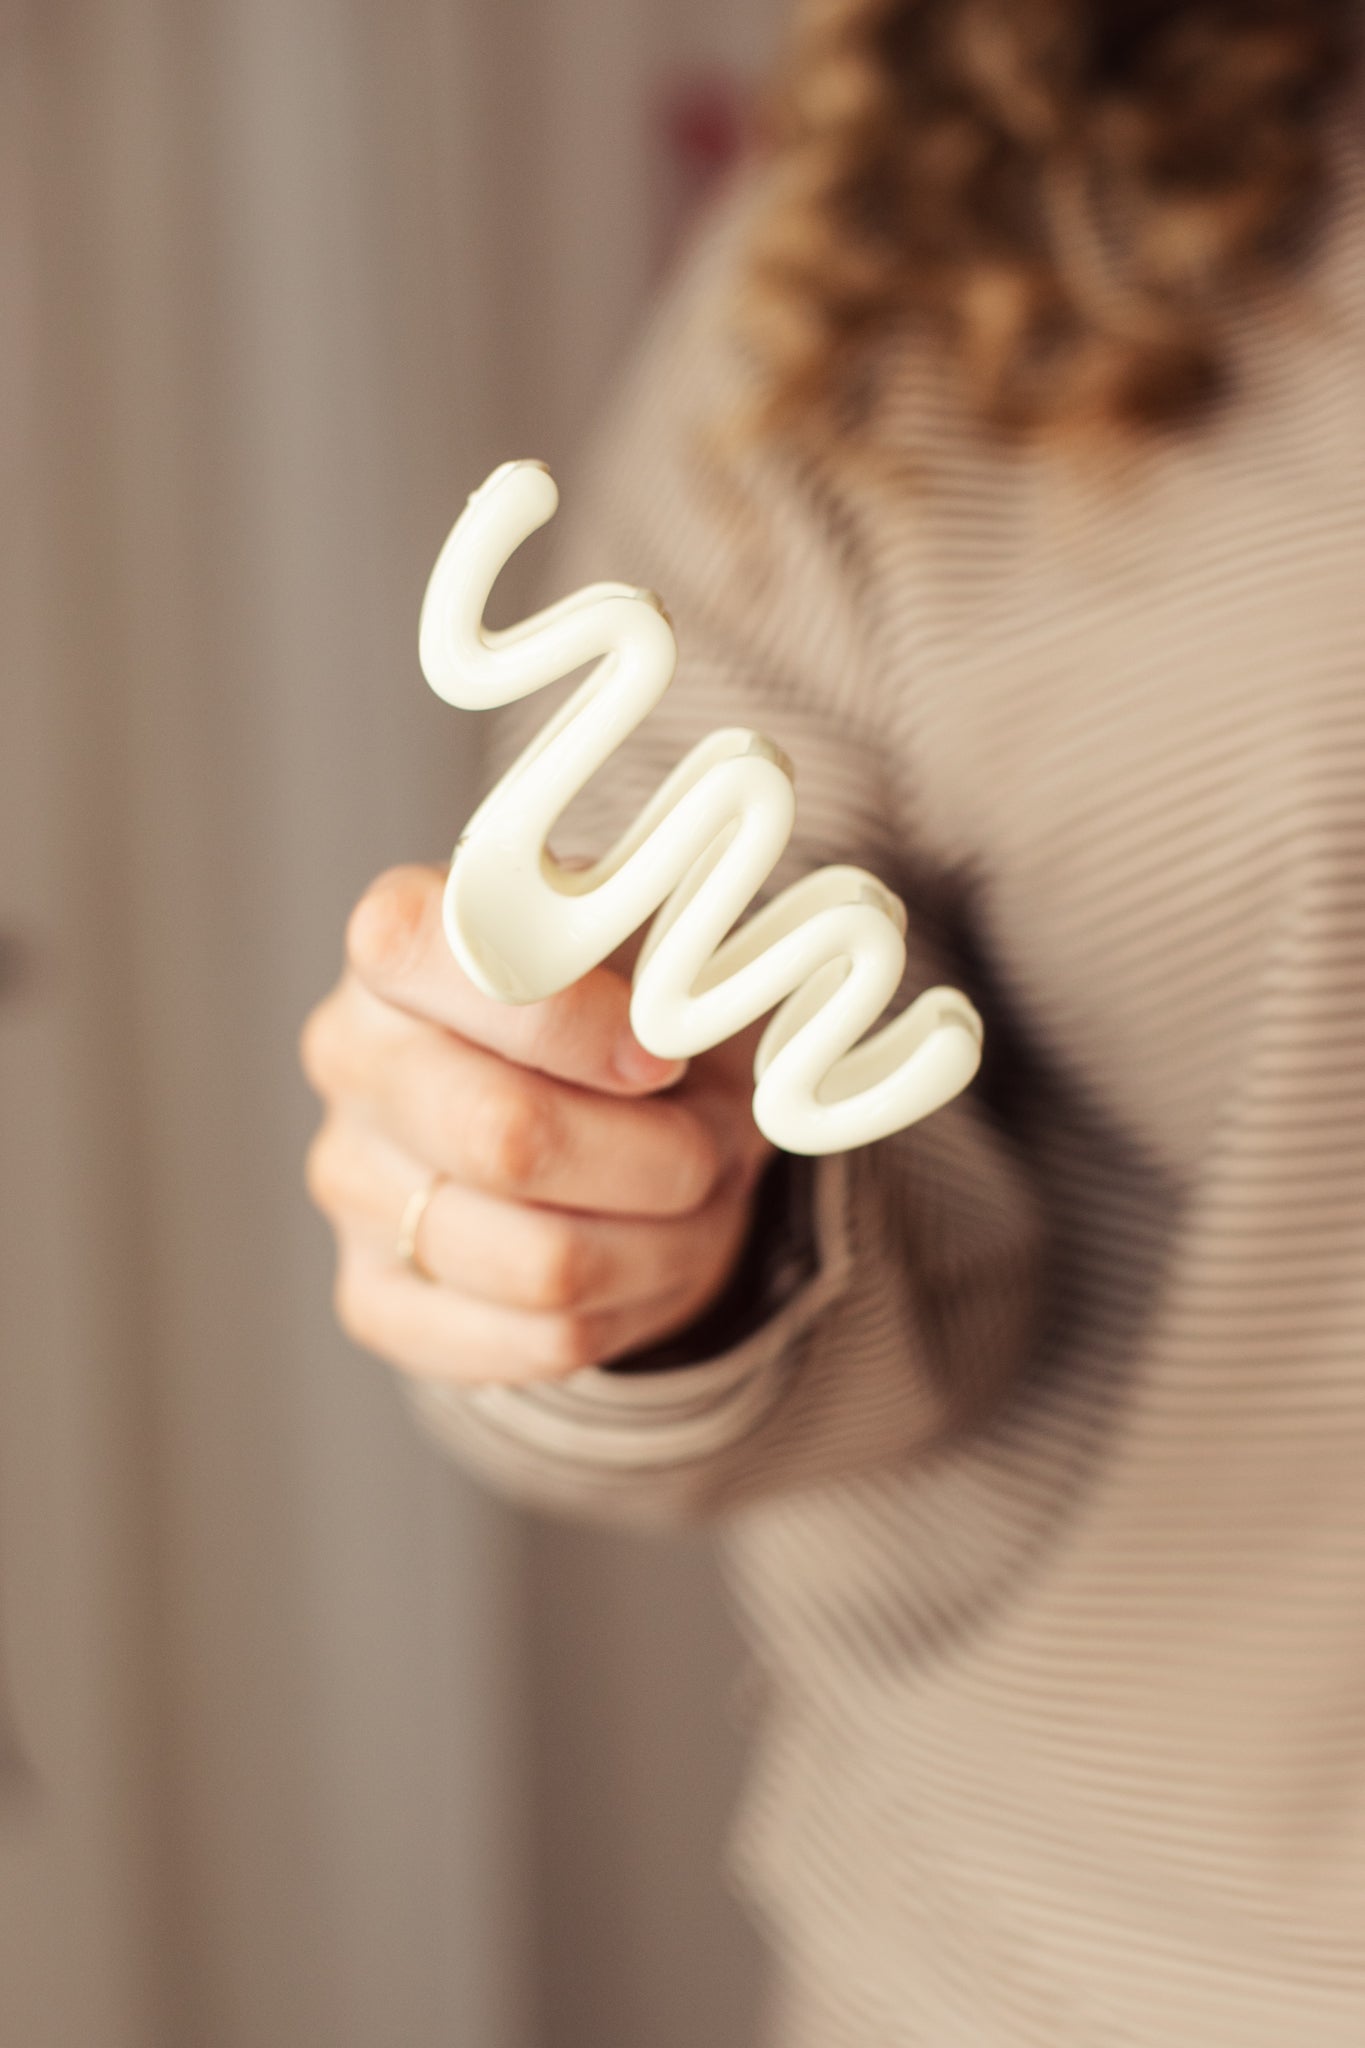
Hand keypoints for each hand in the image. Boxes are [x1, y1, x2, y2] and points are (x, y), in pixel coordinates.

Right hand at [301, 864, 772, 1383]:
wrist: (616, 1113)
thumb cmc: (632, 1015)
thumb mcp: (663, 957)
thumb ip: (659, 976)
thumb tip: (662, 1048)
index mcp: (401, 941)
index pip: (428, 960)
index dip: (566, 1019)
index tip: (658, 1058)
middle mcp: (351, 1056)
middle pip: (507, 1139)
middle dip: (657, 1158)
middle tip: (707, 1146)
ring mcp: (349, 1182)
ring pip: (542, 1263)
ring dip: (662, 1243)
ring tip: (690, 1202)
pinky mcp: (374, 1297)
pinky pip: (539, 1341)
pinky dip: (629, 1309)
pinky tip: (642, 1257)